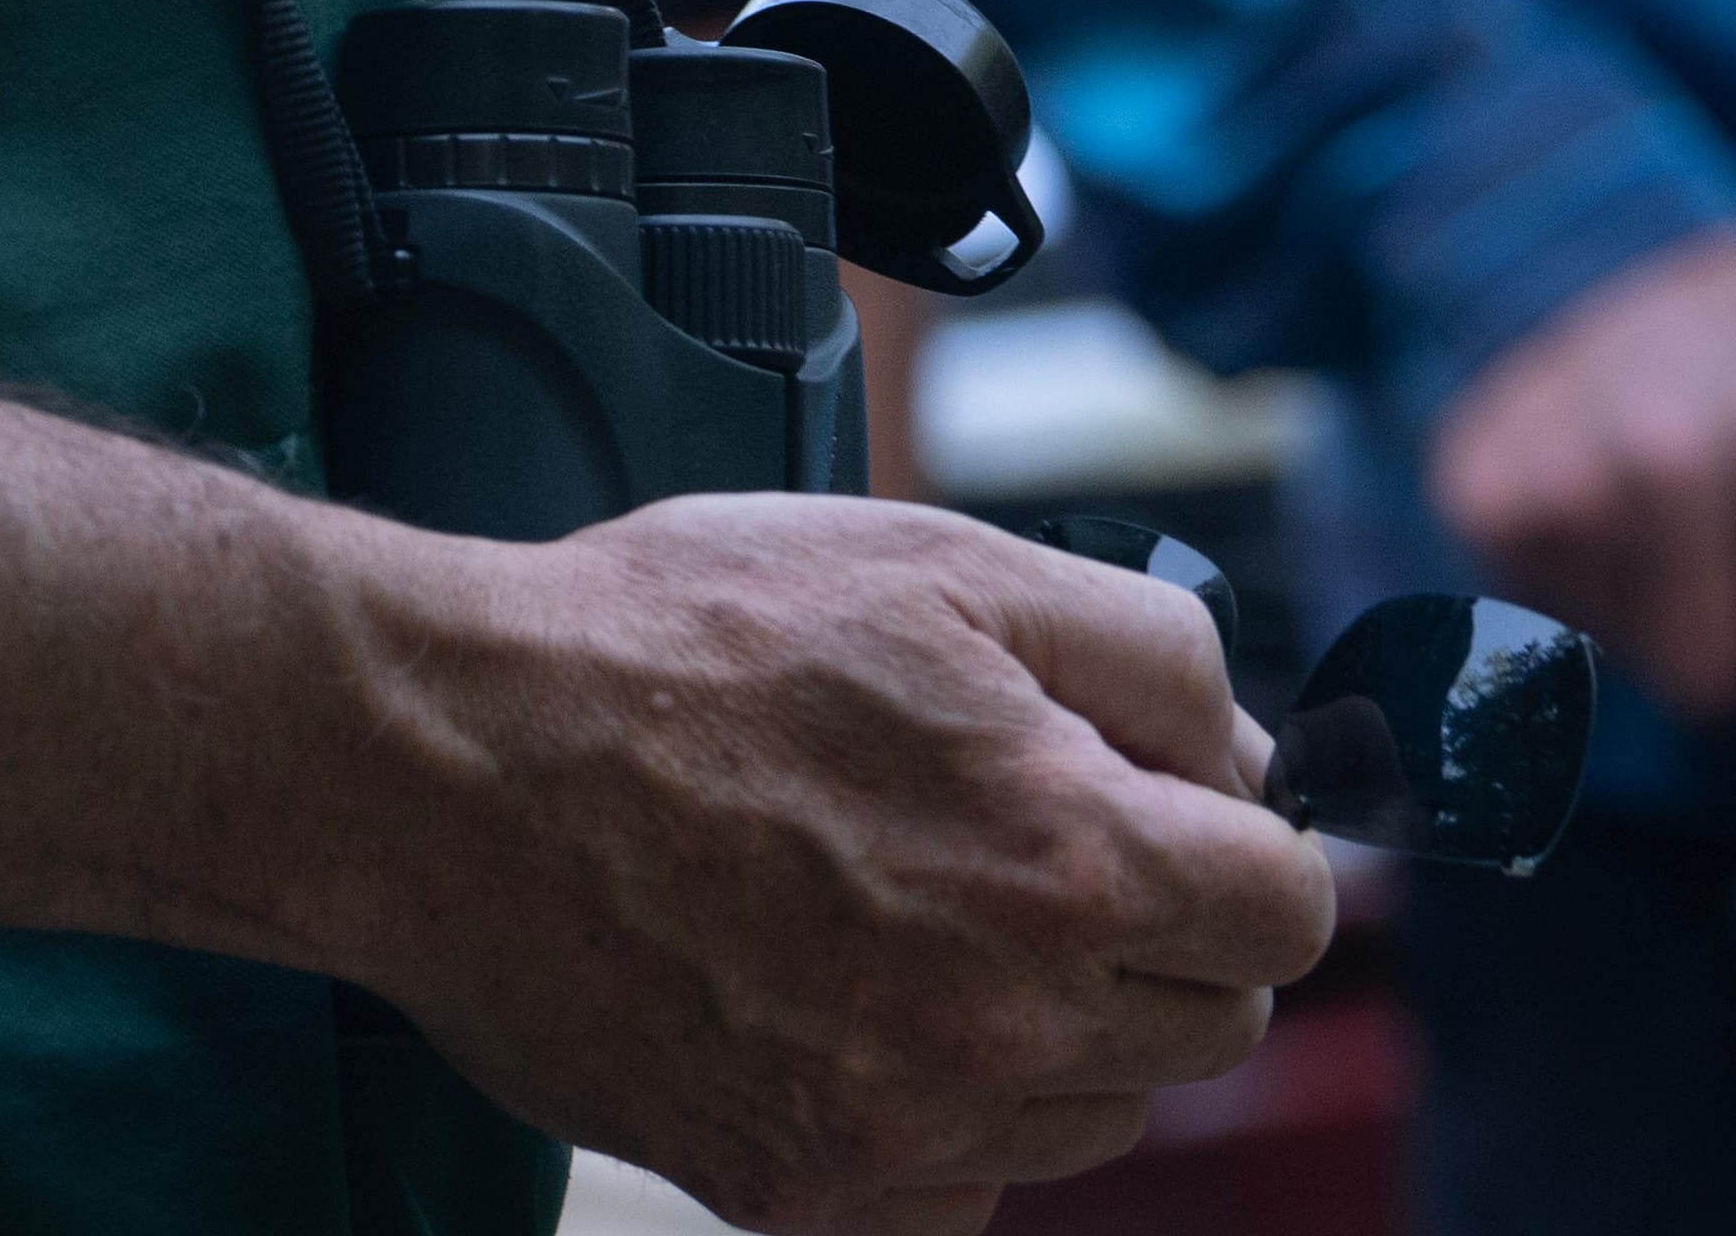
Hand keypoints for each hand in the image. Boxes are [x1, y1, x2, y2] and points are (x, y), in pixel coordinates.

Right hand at [333, 498, 1335, 1233]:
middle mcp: (1001, 1020)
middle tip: (1038, 845)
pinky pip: (958, 1188)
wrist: (451, 762)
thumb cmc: (681, 641)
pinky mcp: (792, 1188)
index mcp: (1065, 856)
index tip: (1169, 810)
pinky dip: (943, 1114)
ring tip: (928, 911)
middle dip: (1162, 934)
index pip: (1284, 913)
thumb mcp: (946, 562)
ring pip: (1092, 1120)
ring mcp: (895, 1124)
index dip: (1244, 844)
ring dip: (1059, 1029)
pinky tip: (857, 1004)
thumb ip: (1149, 657)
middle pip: (1210, 1030)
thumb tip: (1249, 759)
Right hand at [1419, 221, 1735, 845]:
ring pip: (1622, 662)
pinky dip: (1582, 595)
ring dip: (1659, 628)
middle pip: (1710, 677)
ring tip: (1675, 532)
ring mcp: (1564, 463)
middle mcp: (1676, 441)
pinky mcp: (1479, 485)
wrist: (1629, 246)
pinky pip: (1543, 623)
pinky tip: (1603, 514)